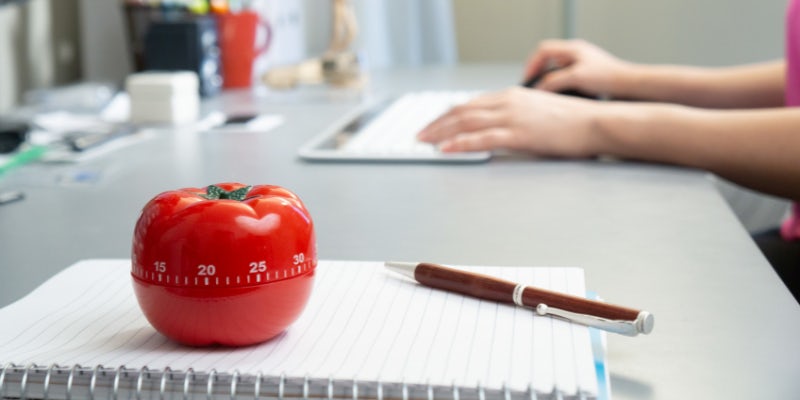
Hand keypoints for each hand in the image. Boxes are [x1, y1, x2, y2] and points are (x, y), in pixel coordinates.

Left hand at [417, 87, 602, 156]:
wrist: (596, 123)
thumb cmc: (574, 121)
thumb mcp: (540, 112)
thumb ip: (517, 115)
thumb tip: (500, 127)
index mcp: (513, 95)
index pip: (471, 103)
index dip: (449, 114)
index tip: (434, 123)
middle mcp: (509, 101)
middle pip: (463, 111)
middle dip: (438, 123)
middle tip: (420, 134)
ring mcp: (513, 117)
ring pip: (466, 122)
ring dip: (441, 133)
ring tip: (425, 141)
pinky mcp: (519, 134)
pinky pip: (481, 139)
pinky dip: (460, 143)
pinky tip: (446, 148)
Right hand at [524, 39, 635, 97]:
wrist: (629, 86)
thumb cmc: (608, 78)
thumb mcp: (576, 78)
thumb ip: (554, 82)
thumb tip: (538, 89)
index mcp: (573, 49)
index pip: (543, 50)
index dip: (531, 64)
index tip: (527, 79)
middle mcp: (576, 54)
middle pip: (548, 60)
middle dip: (538, 73)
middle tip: (532, 87)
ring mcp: (581, 64)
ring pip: (556, 70)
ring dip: (549, 82)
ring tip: (545, 94)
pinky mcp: (586, 76)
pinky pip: (565, 79)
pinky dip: (559, 87)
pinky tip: (561, 98)